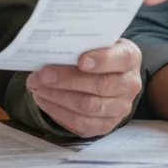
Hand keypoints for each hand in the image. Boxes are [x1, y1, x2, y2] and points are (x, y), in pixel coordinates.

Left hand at [26, 39, 141, 137]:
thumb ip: (82, 44)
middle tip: (44, 74)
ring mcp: (119, 108)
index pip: (122, 59)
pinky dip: (57, 111)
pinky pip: (80, 123)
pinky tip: (43, 99)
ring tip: (37, 86)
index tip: (80, 60)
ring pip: (89, 106)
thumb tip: (53, 48)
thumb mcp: (95, 43)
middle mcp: (129, 84)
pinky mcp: (104, 125)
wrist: (105, 75)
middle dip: (68, 80)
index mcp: (130, 58)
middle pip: (101, 85)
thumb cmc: (96, 54)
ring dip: (58, 96)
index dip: (102, 60)